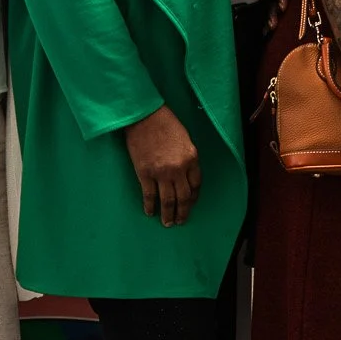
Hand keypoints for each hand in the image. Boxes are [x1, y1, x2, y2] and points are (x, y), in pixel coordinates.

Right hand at [126, 105, 201, 226]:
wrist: (144, 116)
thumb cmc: (166, 123)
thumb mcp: (185, 139)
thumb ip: (186, 158)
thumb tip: (184, 175)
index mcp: (191, 158)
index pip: (196, 184)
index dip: (194, 197)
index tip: (191, 203)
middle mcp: (178, 169)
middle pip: (183, 197)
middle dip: (183, 211)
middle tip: (181, 221)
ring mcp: (161, 173)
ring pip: (167, 200)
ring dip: (168, 214)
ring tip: (168, 223)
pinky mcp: (144, 173)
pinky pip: (149, 195)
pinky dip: (150, 206)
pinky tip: (150, 213)